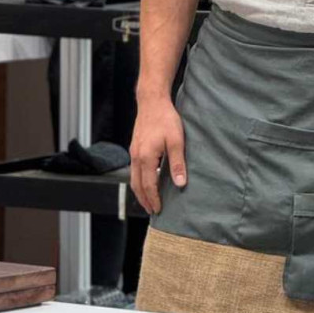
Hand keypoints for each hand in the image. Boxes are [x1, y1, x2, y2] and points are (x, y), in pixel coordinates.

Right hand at [129, 97, 186, 214]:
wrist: (152, 101)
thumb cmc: (165, 119)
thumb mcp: (176, 141)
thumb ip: (177, 164)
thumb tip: (180, 184)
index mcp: (146, 157)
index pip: (148, 185)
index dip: (154, 199)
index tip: (159, 210)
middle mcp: (136, 156)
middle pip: (137, 185)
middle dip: (144, 200)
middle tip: (152, 211)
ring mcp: (133, 151)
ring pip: (133, 178)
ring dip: (140, 191)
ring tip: (148, 200)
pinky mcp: (134, 146)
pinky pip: (133, 169)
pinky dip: (138, 180)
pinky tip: (146, 180)